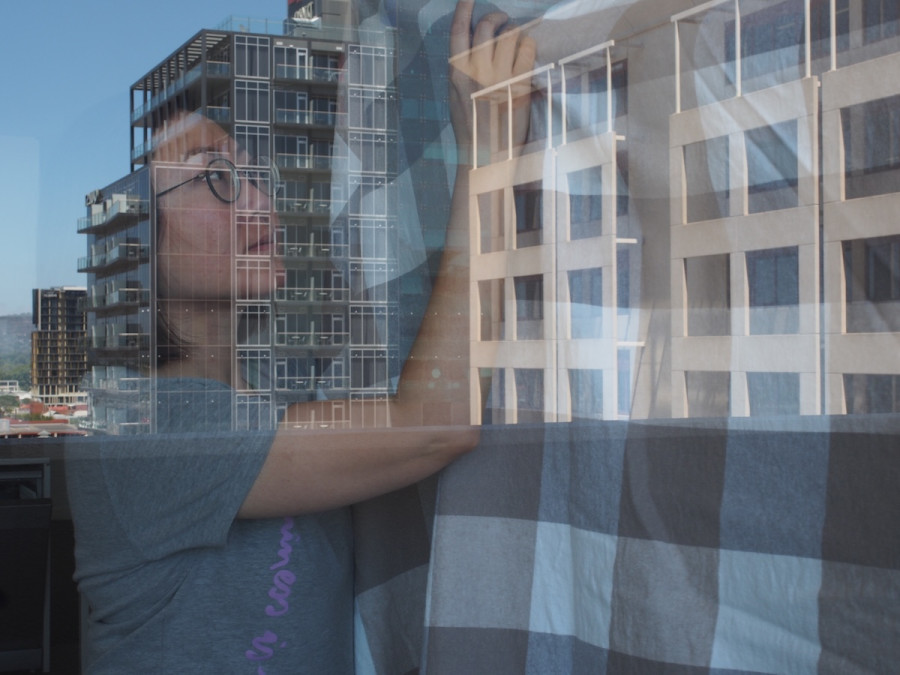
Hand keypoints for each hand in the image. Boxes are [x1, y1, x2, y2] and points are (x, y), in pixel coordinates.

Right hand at [449, 0, 536, 158]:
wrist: (486, 157)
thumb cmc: (472, 130)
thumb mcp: (457, 99)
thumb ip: (462, 74)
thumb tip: (472, 49)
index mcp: (457, 75)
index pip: (458, 32)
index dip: (463, 9)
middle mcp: (477, 73)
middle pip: (486, 27)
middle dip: (497, 17)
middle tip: (503, 21)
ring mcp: (499, 78)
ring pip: (509, 34)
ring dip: (514, 29)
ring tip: (516, 36)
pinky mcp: (520, 85)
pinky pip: (527, 50)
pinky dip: (529, 43)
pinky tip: (528, 49)